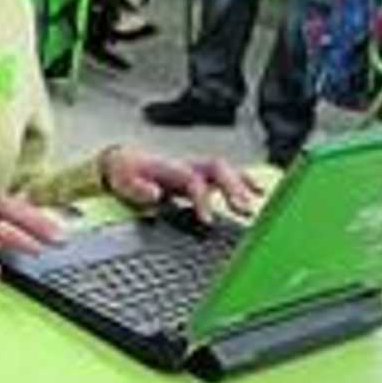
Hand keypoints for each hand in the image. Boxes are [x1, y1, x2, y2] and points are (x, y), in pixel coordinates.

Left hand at [97, 146, 262, 220]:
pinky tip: (258, 194)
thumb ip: (137, 189)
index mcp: (169, 168)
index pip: (192, 180)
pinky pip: (227, 175)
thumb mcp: (123, 181)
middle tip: (242, 209)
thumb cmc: (126, 172)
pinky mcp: (202, 176)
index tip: (208, 221)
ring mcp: (196, 169)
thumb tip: (154, 194)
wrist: (125, 161)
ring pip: (225, 170)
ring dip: (242, 185)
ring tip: (253, 206)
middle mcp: (187, 165)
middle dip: (231, 187)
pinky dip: (244, 182)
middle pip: (215, 168)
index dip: (202, 198)